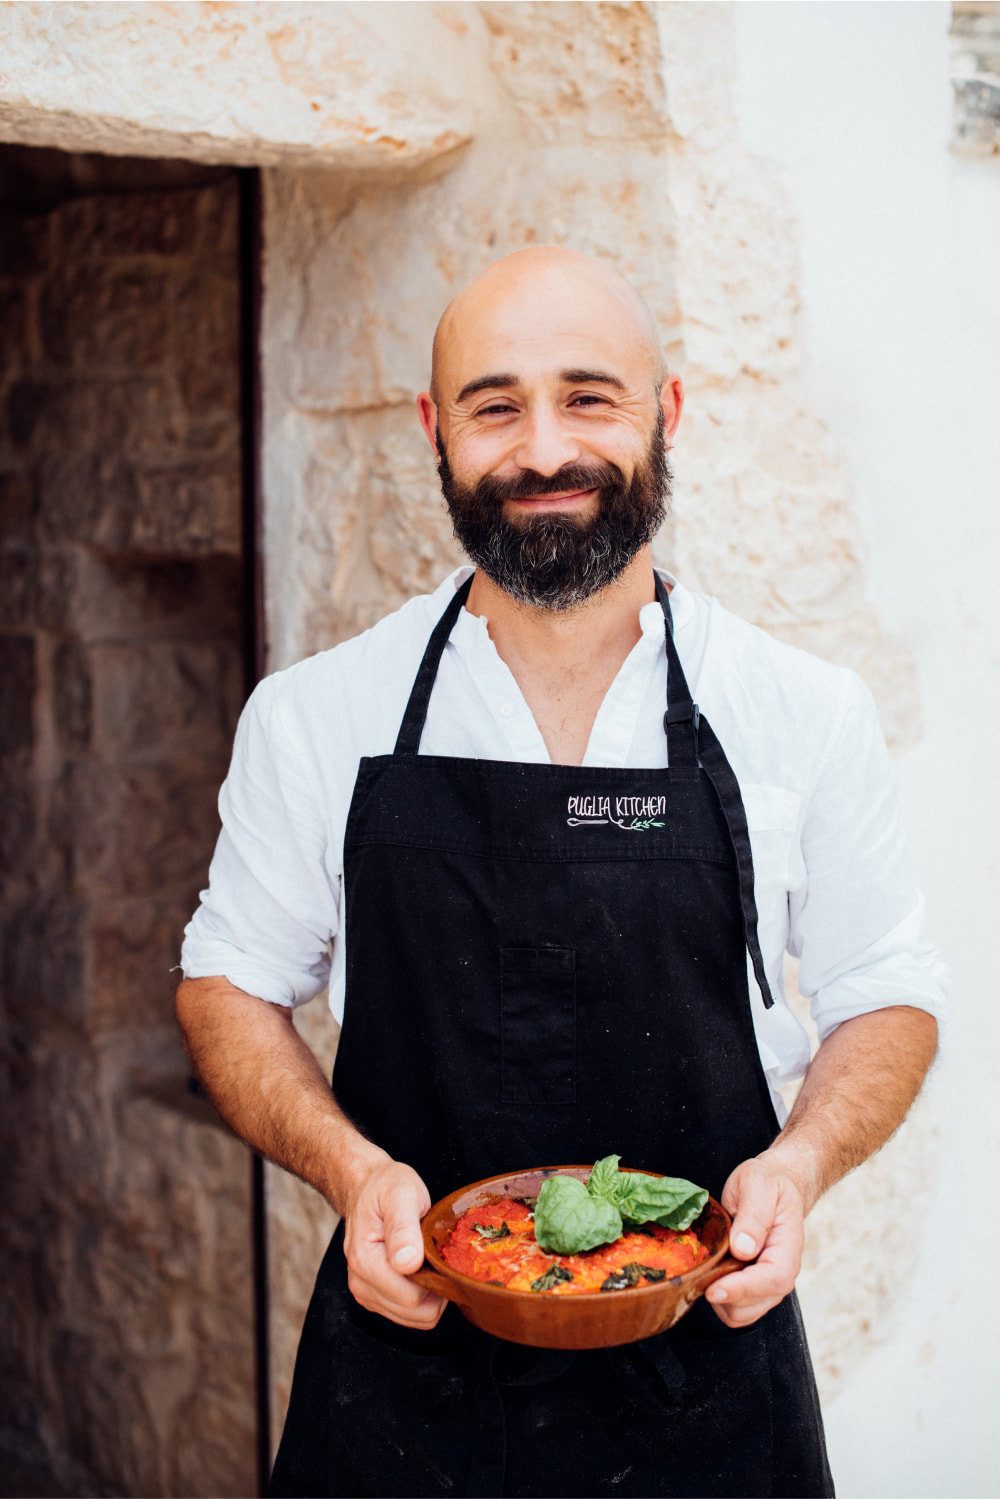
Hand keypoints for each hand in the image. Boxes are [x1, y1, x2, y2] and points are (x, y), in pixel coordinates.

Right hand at [342, 1155, 445, 1329]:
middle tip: (434, 1253)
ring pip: (413, 1318)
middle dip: (434, 1289)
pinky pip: (407, 1314)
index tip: (438, 1252)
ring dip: (428, 1293)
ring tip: (426, 1258)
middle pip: (414, 1313)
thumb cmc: (386, 1187)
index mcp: (365, 1261)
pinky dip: (421, 1296)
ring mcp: (365, 1291)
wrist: (368, 1186)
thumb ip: (403, 1229)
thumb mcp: (401, 1195)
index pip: (411, 1298)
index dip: (434, 1281)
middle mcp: (360, 1282)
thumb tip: (407, 1263)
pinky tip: (420, 1268)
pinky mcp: (373, 1295)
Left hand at [705, 1153, 806, 1327]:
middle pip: (756, 1304)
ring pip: (742, 1313)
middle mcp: (783, 1270)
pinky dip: (719, 1299)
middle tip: (700, 1270)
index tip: (714, 1290)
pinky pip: (734, 1308)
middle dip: (725, 1297)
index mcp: (788, 1245)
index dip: (743, 1289)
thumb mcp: (757, 1183)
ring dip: (720, 1300)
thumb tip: (744, 1249)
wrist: (773, 1185)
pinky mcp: (753, 1287)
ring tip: (707, 1267)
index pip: (773, 1279)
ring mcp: (768, 1282)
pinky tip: (711, 1272)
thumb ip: (754, 1213)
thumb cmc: (766, 1182)